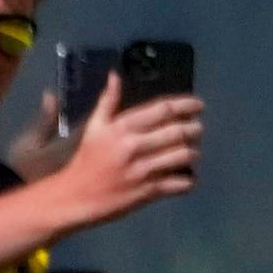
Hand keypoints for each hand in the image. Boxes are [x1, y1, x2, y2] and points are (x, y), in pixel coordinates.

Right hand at [53, 93, 203, 225]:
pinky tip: (188, 176)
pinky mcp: (147, 192)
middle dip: (195, 129)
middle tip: (197, 130)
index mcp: (122, 128)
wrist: (73, 197)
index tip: (199, 106)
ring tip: (193, 151)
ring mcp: (142, 170)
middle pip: (178, 131)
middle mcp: (133, 146)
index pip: (163, 109)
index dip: (186, 104)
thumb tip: (115, 75)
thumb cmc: (86, 160)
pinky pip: (180, 183)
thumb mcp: (94, 128)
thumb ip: (108, 102)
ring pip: (184, 155)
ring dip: (194, 152)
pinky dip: (189, 179)